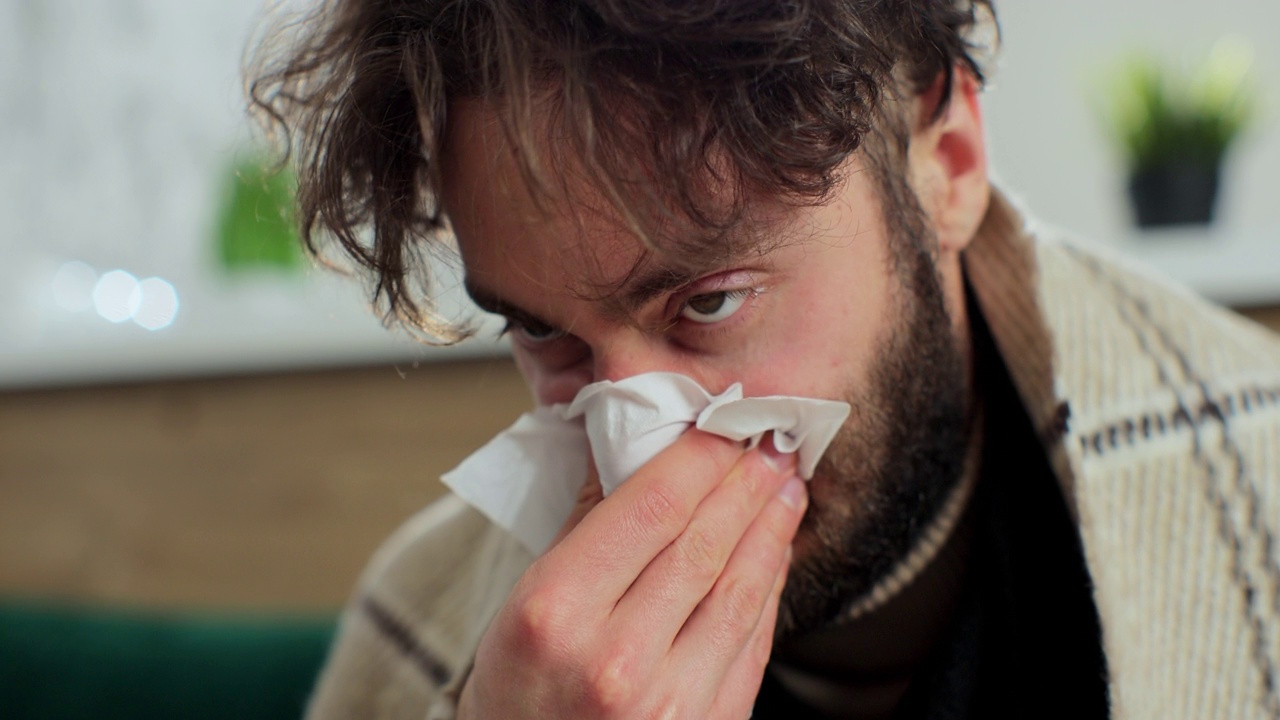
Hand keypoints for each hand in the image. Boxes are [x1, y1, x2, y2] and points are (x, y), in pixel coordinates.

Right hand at [457, 430, 807, 718]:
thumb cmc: (516, 693)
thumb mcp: (522, 604)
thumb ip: (584, 528)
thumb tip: (635, 452)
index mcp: (556, 612)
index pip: (650, 509)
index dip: (700, 459)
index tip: (725, 426)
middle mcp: (615, 659)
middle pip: (701, 545)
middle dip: (745, 486)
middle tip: (772, 445)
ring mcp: (667, 704)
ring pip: (738, 593)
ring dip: (771, 532)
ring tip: (786, 489)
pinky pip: (750, 645)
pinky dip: (767, 591)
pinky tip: (775, 555)